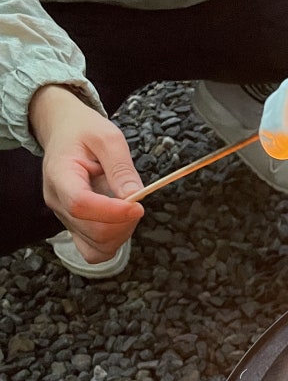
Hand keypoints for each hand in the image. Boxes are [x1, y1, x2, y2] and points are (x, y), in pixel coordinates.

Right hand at [30, 85, 143, 262]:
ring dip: (121, 233)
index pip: (81, 205)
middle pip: (91, 231)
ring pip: (96, 246)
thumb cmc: (83, 131)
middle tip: (137, 202)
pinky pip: (94, 249)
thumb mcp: (107, 137)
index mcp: (60, 175)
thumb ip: (121, 167)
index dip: (113, 212)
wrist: (64, 131)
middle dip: (123, 223)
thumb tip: (134, 195)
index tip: (138, 206)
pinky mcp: (75, 226)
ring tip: (128, 209)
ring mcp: (64, 217)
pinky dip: (112, 242)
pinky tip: (120, 222)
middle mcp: (58, 202)